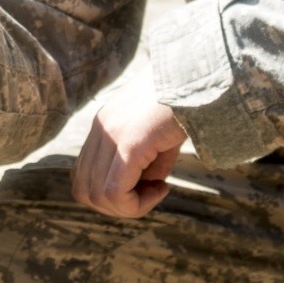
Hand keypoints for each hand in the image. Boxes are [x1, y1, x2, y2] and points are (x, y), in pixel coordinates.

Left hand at [71, 90, 187, 219]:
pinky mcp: (129, 142)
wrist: (200, 76)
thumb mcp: (159, 138)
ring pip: (98, 195)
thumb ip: (147, 164)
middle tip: (150, 194)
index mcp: (103, 125)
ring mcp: (111, 134)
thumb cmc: (185, 105)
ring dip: (130, 206)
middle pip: (84, 191)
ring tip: (159, 189)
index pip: (83, 176)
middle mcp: (100, 129)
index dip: (109, 196)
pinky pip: (117, 191)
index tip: (145, 186)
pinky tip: (163, 188)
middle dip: (117, 206)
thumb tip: (144, 188)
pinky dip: (137, 203)